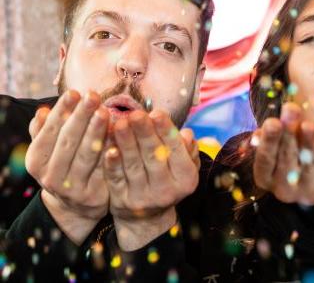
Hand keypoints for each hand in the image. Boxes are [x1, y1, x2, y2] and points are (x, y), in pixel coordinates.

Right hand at [25, 90, 109, 243]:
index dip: (61, 111)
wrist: (76, 203)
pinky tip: (117, 136)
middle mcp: (50, 176)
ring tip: (104, 111)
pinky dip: (109, 152)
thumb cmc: (65, 163)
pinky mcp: (92, 194)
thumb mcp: (50, 149)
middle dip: (80, 117)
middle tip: (92, 96)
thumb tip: (41, 111)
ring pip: (85, 156)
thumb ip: (45, 130)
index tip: (74, 92)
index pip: (49, 132)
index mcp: (37, 160)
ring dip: (95, 132)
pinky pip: (103, 169)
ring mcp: (71, 187)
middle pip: (67, 142)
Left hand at [103, 109, 198, 249]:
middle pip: (154, 157)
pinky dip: (112, 164)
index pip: (176, 151)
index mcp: (186, 178)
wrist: (147, 218)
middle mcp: (167, 190)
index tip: (157, 112)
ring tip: (120, 122)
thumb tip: (187, 133)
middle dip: (144, 133)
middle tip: (136, 114)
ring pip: (134, 166)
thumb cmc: (167, 178)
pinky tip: (109, 148)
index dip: (166, 131)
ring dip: (127, 142)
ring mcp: (143, 198)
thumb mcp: (184, 165)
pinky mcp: (122, 202)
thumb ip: (186, 148)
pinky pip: (116, 179)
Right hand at [252, 102, 313, 206]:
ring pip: (308, 164)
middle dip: (289, 134)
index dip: (269, 140)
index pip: (265, 158)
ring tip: (308, 126)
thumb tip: (266, 127)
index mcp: (265, 176)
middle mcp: (283, 189)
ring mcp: (306, 193)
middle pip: (286, 158)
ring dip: (308, 144)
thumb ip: (271, 134)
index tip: (273, 121)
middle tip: (292, 110)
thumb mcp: (278, 143)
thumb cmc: (292, 152)